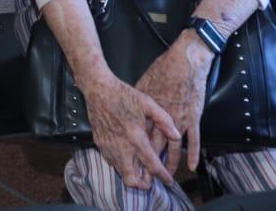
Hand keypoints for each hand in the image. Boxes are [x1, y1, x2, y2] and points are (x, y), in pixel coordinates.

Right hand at [82, 69, 180, 190]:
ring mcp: (109, 146)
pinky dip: (120, 164)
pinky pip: (111, 161)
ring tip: (139, 170)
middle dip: (143, 185)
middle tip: (150, 182)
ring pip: (120, 172)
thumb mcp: (148, 104)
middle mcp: (122, 146)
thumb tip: (177, 136)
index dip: (162, 176)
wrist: (98, 89)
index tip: (168, 180)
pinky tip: (126, 156)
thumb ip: (164, 121)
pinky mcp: (99, 144)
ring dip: (131, 175)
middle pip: (132, 179)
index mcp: (136, 137)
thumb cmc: (123, 94)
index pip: (152, 165)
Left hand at [134, 32, 213, 175]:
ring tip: (167, 176)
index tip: (132, 162)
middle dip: (150, 162)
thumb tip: (129, 110)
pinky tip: (191, 166)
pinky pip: (194, 139)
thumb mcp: (144, 85)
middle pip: (154, 145)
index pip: (140, 136)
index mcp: (148, 111)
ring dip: (170, 162)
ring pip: (173, 147)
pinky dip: (192, 153)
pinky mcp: (193, 117)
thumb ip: (138, 101)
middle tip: (147, 178)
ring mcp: (179, 119)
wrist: (184, 61)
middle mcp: (162, 119)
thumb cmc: (163, 70)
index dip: (136, 150)